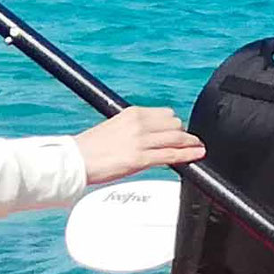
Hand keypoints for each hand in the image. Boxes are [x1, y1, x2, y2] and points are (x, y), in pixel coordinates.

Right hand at [77, 106, 203, 184]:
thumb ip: (135, 127)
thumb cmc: (91, 147)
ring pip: (177, 138)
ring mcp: (141, 141)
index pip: (165, 114)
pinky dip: (187, 155)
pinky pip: (171, 155)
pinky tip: (196, 155)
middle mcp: (139, 123)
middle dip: (182, 134)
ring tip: (197, 148)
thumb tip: (150, 134)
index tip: (179, 131)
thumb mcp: (115, 126)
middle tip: (188, 142)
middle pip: (175, 124)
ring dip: (190, 144)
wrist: (76, 160)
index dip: (175, 125)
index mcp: (132, 113)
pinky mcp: (141, 158)